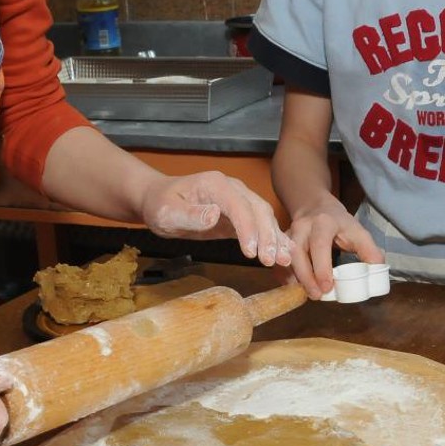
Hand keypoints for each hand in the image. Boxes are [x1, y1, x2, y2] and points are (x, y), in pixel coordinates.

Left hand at [140, 171, 292, 266]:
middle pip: (258, 210)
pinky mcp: (240, 216)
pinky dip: (273, 240)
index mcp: (215, 184)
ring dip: (275, 239)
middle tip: (271, 261)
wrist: (159, 200)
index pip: (238, 206)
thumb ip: (190, 214)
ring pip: (264, 218)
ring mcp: (239, 201)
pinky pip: (260, 226)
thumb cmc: (161, 204)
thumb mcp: (167, 211)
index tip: (251, 253)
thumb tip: (214, 215)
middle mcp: (232, 189)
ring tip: (284, 261)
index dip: (247, 229)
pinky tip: (285, 254)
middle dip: (267, 236)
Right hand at [286, 199, 384, 298]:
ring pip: (286, 258)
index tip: (328, 287)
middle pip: (298, 253)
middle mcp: (302, 227)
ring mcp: (289, 235)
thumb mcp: (357, 231)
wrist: (314, 206)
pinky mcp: (281, 243)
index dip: (322, 267)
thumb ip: (369, 249)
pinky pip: (279, 261)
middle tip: (317, 296)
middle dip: (306, 277)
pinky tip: (295, 287)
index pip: (319, 244)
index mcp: (323, 223)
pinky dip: (284, 276)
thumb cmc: (339, 223)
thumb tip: (377, 271)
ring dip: (295, 278)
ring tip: (308, 294)